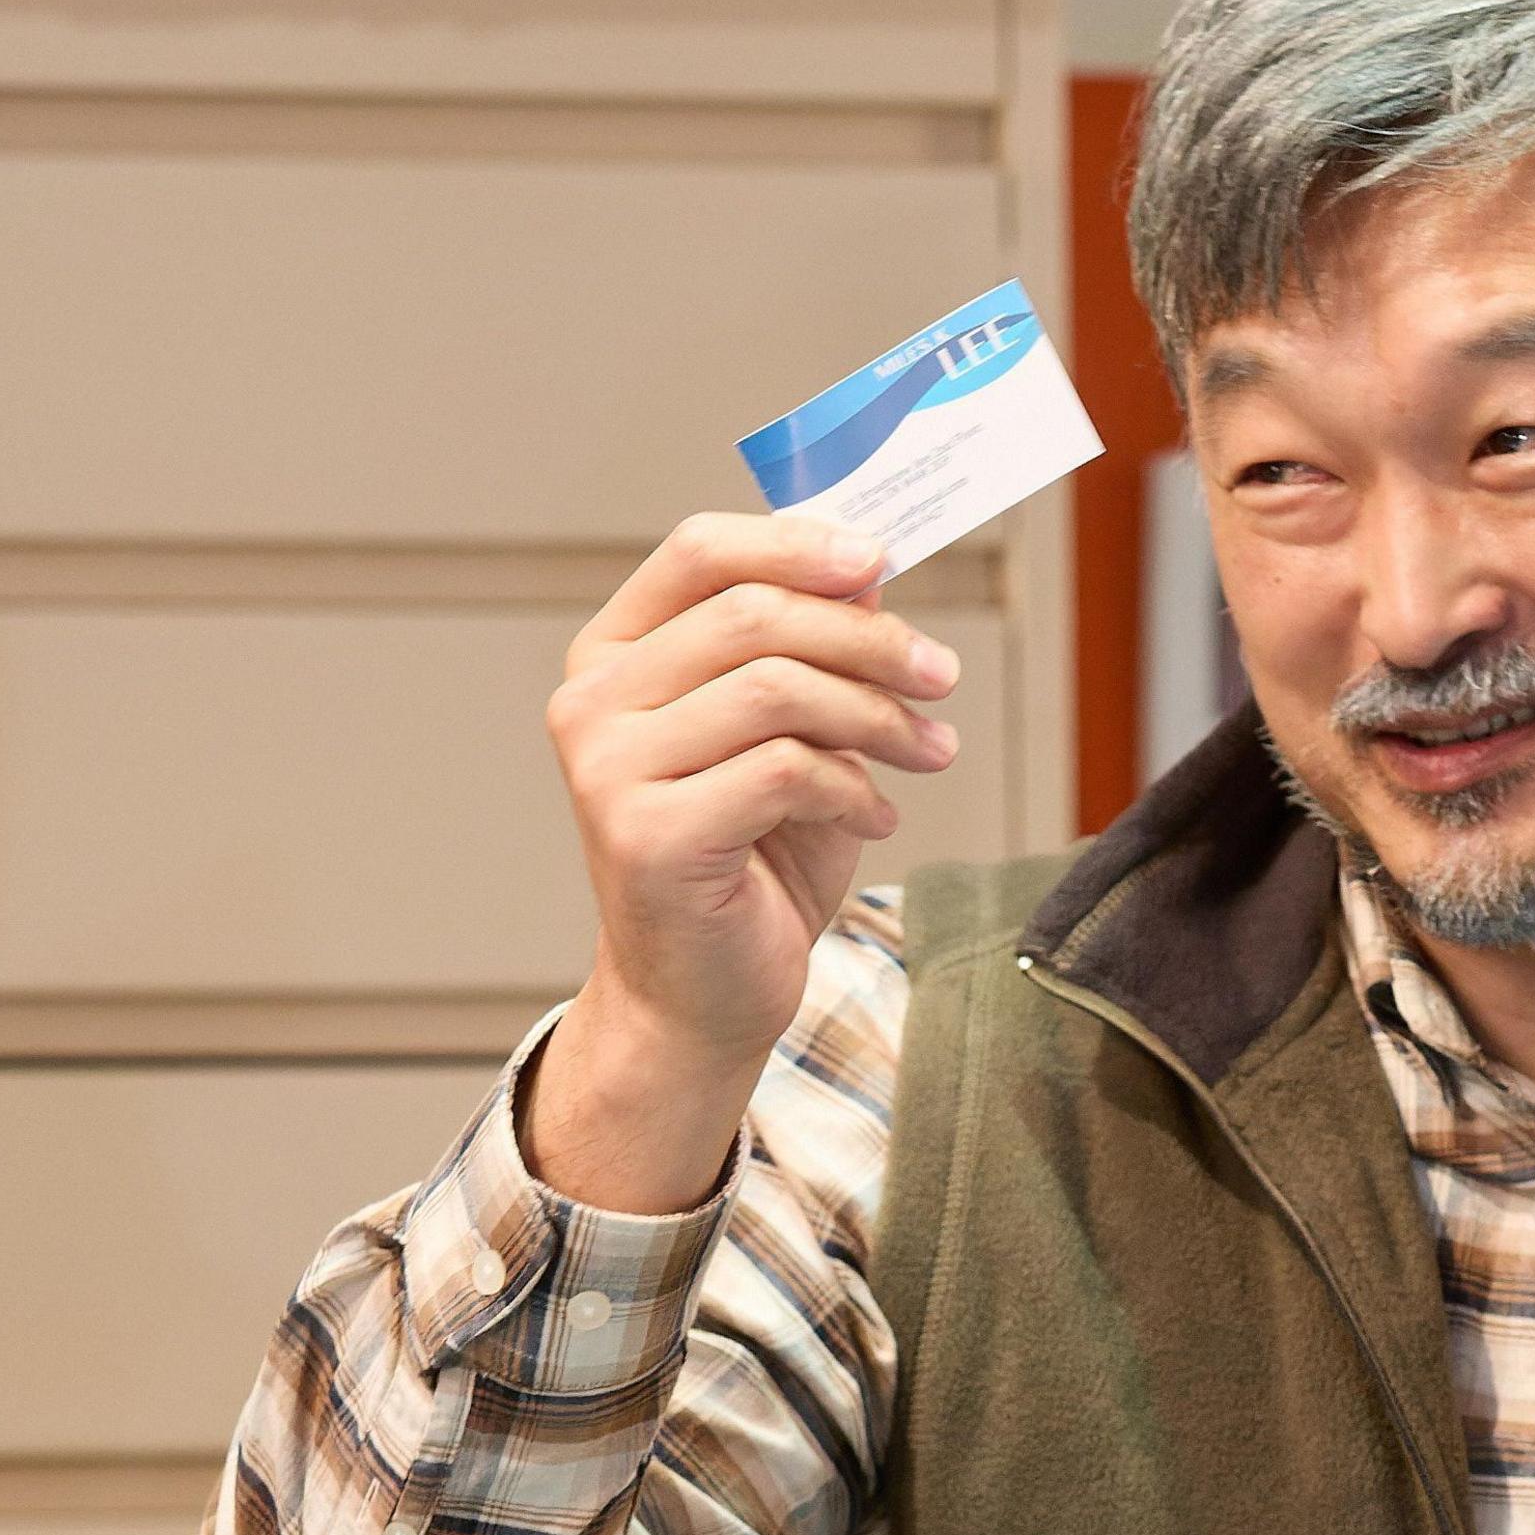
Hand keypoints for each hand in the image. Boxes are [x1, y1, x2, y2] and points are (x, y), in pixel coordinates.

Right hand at [523, 513, 961, 1210]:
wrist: (705, 992)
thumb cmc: (750, 858)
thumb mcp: (793, 733)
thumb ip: (814, 650)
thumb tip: (869, 568)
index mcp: (615, 656)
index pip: (698, 552)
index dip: (796, 542)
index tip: (880, 560)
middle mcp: (592, 702)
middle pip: (753, 615)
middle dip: (870, 638)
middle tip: (942, 673)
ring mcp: (607, 768)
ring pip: (777, 688)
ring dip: (878, 714)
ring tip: (928, 749)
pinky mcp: (646, 835)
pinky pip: (784, 770)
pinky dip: (854, 787)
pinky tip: (876, 817)